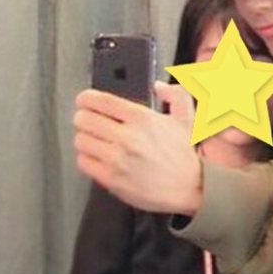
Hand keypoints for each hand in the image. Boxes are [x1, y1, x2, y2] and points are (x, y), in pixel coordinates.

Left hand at [74, 83, 202, 214]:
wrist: (191, 187)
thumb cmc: (186, 154)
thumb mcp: (187, 116)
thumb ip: (174, 94)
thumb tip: (158, 86)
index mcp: (142, 118)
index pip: (101, 101)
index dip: (86, 98)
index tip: (83, 100)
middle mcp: (127, 137)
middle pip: (84, 119)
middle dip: (83, 117)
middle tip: (85, 119)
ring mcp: (117, 159)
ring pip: (81, 140)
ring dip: (84, 137)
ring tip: (92, 138)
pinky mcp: (111, 179)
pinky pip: (84, 163)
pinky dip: (86, 157)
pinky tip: (96, 156)